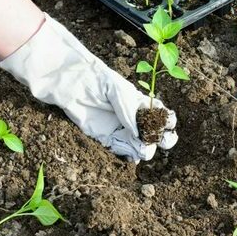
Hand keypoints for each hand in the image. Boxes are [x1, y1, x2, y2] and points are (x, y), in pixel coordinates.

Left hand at [0, 14, 177, 162]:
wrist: (69, 82)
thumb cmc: (96, 79)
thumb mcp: (118, 90)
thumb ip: (130, 111)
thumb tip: (141, 136)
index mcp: (140, 102)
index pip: (161, 115)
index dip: (167, 122)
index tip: (164, 124)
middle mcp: (133, 117)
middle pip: (155, 133)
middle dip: (161, 139)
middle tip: (155, 139)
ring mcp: (120, 128)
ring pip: (140, 145)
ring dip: (144, 149)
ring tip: (140, 147)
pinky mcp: (105, 137)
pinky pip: (121, 150)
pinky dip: (129, 155)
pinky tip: (132, 155)